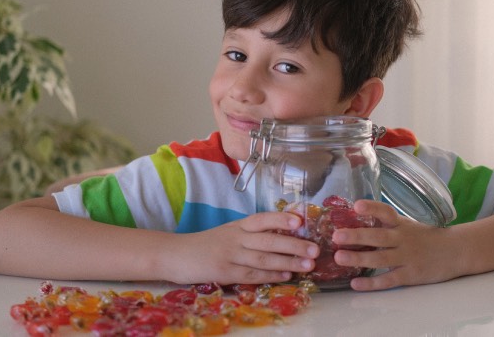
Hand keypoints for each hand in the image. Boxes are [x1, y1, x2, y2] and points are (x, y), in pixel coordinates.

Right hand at [160, 212, 319, 284]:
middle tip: (315, 249)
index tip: (300, 221)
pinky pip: (252, 275)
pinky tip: (287, 276)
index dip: (281, 218)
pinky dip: (271, 275)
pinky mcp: (225, 273)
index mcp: (238, 225)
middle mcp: (236, 238)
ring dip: (288, 262)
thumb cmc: (208, 243)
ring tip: (308, 265)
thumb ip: (253, 232)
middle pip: (268, 240)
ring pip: (264, 259)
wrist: (177, 254)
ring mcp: (230, 256)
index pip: (262, 218)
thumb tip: (285, 232)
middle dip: (294, 245)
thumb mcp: (230, 231)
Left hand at [331, 200, 462, 290]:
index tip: (356, 205)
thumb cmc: (426, 236)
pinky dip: (371, 283)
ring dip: (359, 259)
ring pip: (380, 259)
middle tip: (337, 236)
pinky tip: (355, 284)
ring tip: (339, 258)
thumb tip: (353, 219)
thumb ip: (385, 224)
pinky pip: (388, 280)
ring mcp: (407, 258)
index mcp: (401, 224)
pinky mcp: (410, 275)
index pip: (386, 212)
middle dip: (357, 236)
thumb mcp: (407, 225)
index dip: (371, 208)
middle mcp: (403, 239)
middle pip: (379, 237)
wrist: (456, 251)